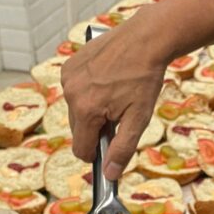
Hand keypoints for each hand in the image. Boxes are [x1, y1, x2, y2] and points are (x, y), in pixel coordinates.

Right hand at [61, 11, 169, 178]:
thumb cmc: (144, 78)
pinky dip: (86, 91)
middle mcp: (71, 94)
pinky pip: (73, 90)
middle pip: (78, 130)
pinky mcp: (69, 65)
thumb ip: (122, 149)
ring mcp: (68, 78)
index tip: (108, 146)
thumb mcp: (139, 118)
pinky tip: (105, 80)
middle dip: (95, 128)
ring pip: (75, 110)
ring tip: (114, 93)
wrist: (145, 39)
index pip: (81, 149)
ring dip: (90, 109)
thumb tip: (110, 175)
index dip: (96, 153)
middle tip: (119, 112)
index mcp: (86, 110)